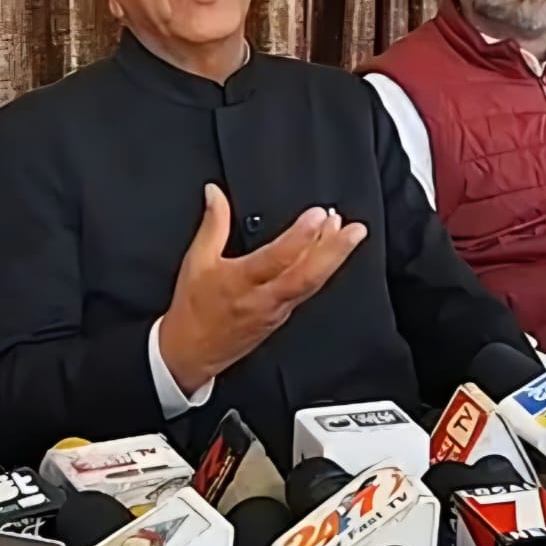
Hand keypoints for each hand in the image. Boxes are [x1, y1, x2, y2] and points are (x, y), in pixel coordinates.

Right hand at [159, 184, 366, 392]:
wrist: (191, 352)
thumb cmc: (193, 308)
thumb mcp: (197, 261)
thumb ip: (213, 223)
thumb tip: (215, 193)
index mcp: (241, 281)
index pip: (277, 258)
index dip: (300, 236)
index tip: (318, 215)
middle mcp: (264, 298)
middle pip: (307, 275)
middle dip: (334, 251)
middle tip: (354, 229)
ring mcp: (277, 310)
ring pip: (312, 284)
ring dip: (333, 259)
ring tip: (350, 236)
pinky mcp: (282, 317)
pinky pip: (307, 291)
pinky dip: (322, 271)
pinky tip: (331, 258)